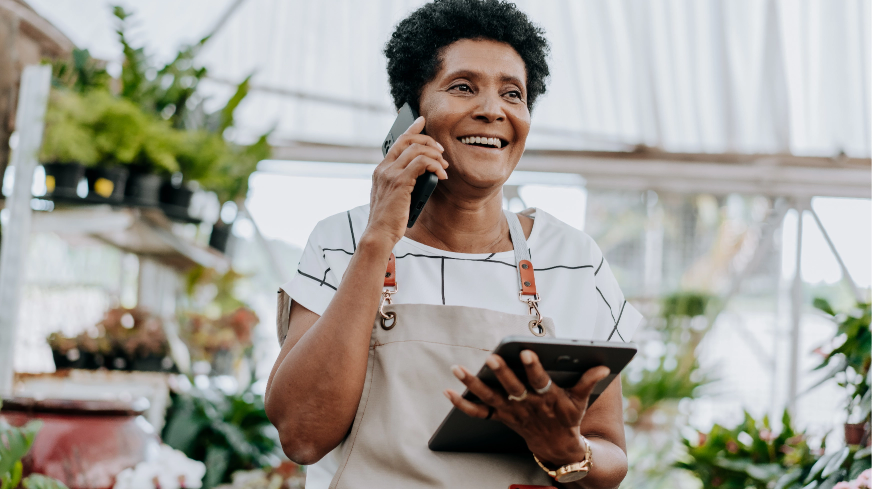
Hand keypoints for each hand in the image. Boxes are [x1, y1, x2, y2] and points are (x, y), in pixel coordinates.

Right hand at [364, 116, 448, 247]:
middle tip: (442, 152)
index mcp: (381, 170)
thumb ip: (401, 182)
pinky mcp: (400, 182)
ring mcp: (390, 174)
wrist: (379, 234)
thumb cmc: (388, 220)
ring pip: (417, 150)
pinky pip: (422, 163)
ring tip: (444, 166)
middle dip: (428, 141)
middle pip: (408, 140)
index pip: (397, 141)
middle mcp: (383, 168)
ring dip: (435, 155)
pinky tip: (442, 174)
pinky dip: (435, 166)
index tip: (422, 121)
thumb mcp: (393, 196)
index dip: (411, 129)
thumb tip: (421, 173)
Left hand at [444, 350, 610, 465]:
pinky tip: (448, 391)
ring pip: (490, 397)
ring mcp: (511, 412)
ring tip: (457, 368)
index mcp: (547, 398)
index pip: (540, 381)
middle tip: (491, 357)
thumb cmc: (568, 417)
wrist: (558, 448)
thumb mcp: (580, 401)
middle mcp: (527, 405)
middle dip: (502, 373)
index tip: (528, 353)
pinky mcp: (500, 417)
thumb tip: (603, 366)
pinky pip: (478, 413)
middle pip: (512, 388)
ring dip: (472, 384)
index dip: (534, 368)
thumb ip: (588, 381)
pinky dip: (462, 404)